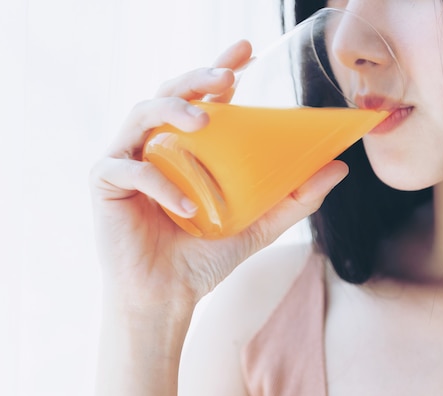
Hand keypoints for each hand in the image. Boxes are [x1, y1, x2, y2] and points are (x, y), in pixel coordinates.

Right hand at [89, 40, 348, 311]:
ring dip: (173, 110)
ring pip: (142, 112)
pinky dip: (160, 183)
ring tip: (204, 119)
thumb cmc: (205, 257)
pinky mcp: (104, 181)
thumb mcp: (258, 223)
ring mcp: (128, 159)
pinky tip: (188, 207)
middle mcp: (156, 145)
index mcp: (187, 147)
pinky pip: (129, 168)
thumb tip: (338, 167)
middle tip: (227, 75)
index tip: (246, 52)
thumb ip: (294, 196)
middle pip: (170, 92)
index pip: (203, 97)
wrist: (168, 296)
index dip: (220, 69)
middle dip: (197, 75)